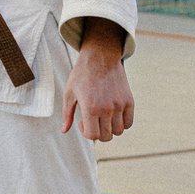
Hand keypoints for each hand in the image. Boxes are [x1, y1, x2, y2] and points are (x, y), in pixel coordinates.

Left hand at [62, 19, 134, 141]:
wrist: (100, 57)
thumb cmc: (82, 74)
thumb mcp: (69, 93)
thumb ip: (67, 114)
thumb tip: (64, 130)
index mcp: (90, 108)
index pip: (93, 136)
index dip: (86, 133)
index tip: (83, 122)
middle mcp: (107, 109)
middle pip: (106, 136)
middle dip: (98, 132)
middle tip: (93, 120)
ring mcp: (120, 105)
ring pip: (118, 131)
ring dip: (110, 128)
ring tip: (103, 117)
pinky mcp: (129, 101)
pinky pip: (128, 123)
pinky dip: (122, 123)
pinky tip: (113, 115)